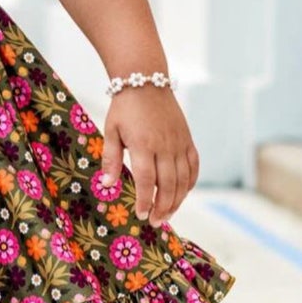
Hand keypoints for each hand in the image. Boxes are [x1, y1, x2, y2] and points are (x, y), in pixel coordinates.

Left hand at [100, 87, 198, 227]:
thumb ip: (111, 159)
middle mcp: (165, 146)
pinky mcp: (188, 139)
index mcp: (143, 145)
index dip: (145, 200)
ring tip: (167, 214)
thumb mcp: (111, 131)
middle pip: (168, 185)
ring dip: (177, 200)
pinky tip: (183, 194)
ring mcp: (179, 143)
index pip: (147, 181)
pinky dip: (190, 183)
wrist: (146, 81)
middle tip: (154, 221)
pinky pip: (194, 166)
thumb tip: (107, 184)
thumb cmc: (124, 108)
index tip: (141, 214)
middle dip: (162, 207)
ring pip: (184, 179)